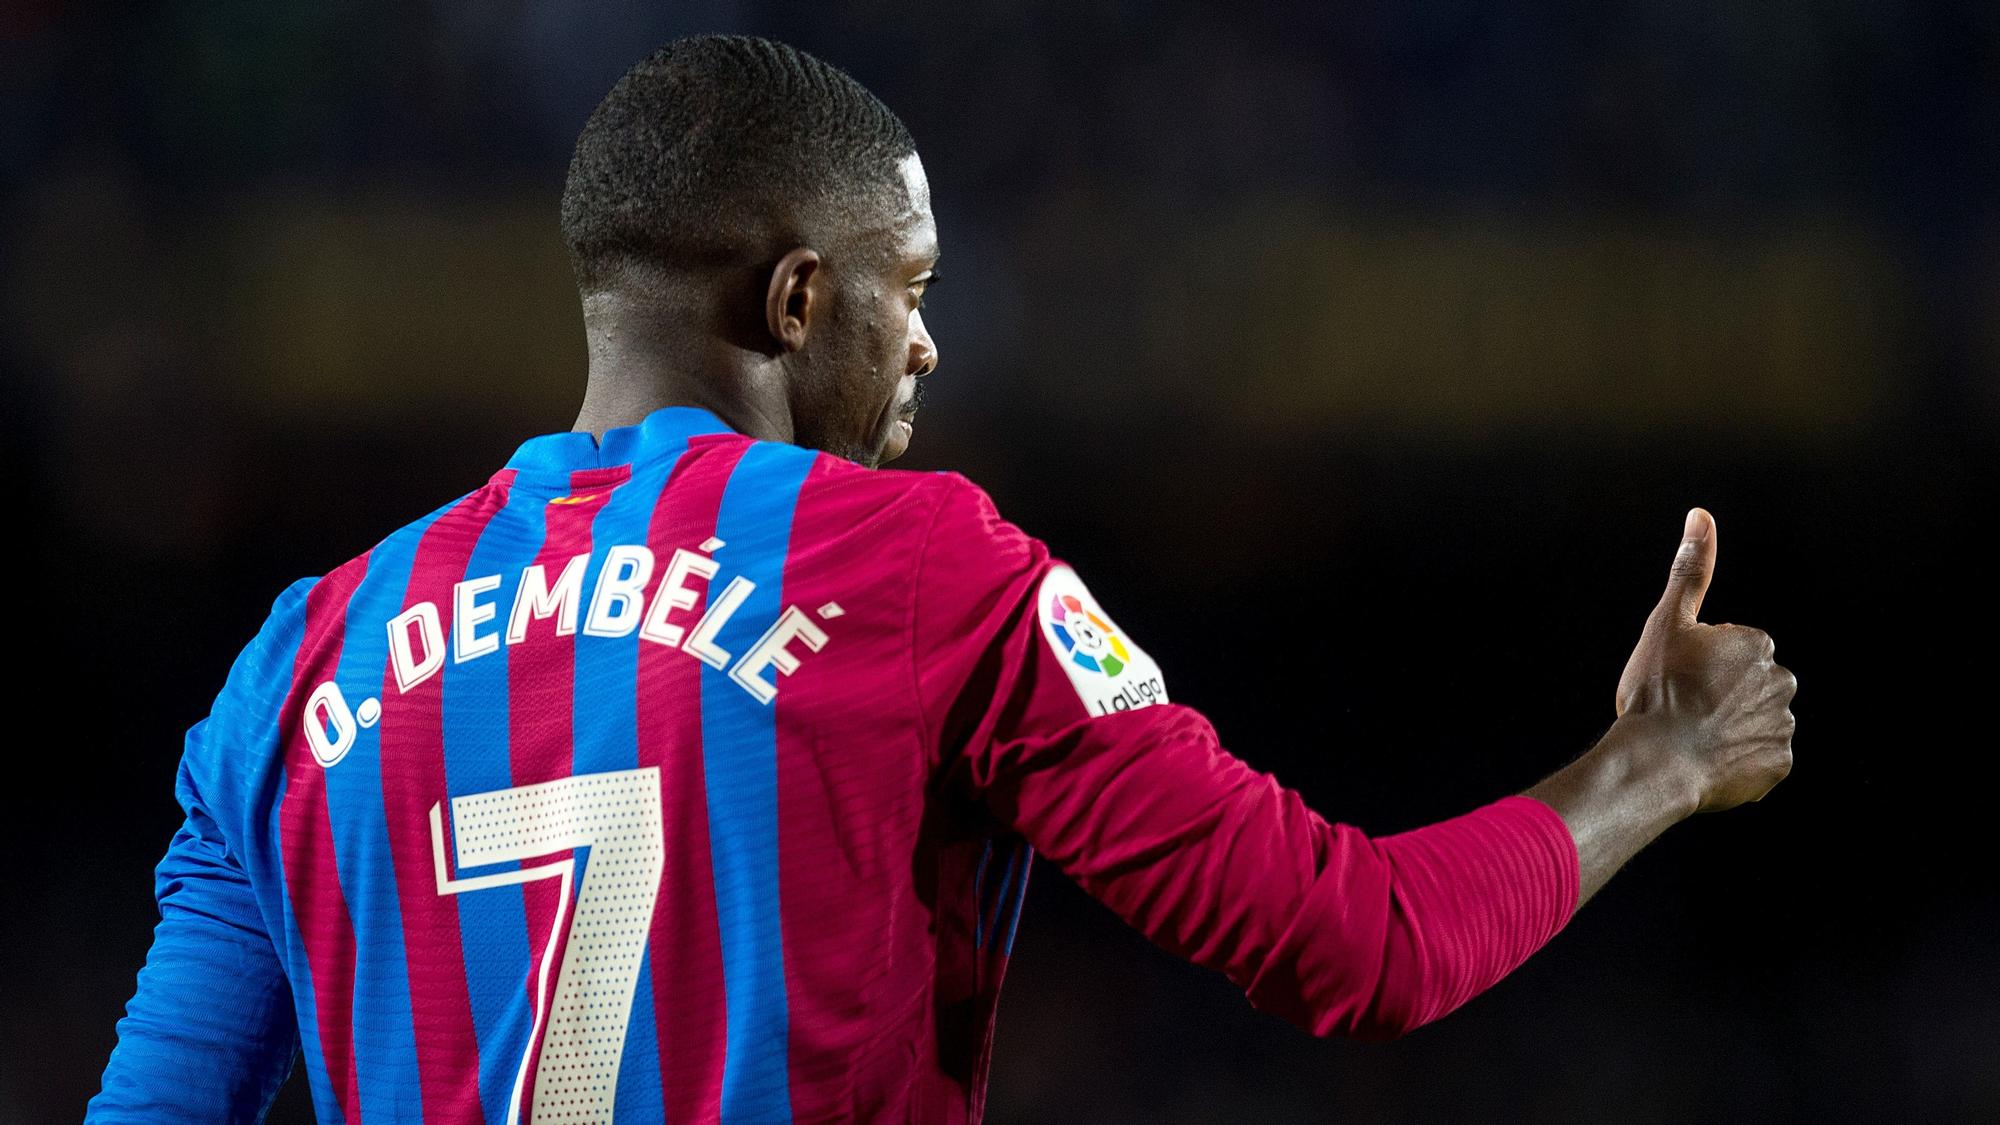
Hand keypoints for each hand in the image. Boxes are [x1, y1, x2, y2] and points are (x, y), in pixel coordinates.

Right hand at [1612, 508, 1796, 813]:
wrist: (1656, 762)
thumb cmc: (1657, 690)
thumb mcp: (1665, 624)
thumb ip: (1689, 571)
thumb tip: (1700, 514)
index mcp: (1757, 645)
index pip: (1729, 653)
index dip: (1697, 667)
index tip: (1677, 680)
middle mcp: (1781, 682)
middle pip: (1746, 687)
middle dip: (1720, 698)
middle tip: (1683, 711)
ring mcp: (1782, 727)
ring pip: (1752, 724)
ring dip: (1728, 731)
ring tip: (1691, 740)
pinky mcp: (1778, 765)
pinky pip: (1758, 761)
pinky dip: (1736, 763)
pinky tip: (1707, 763)